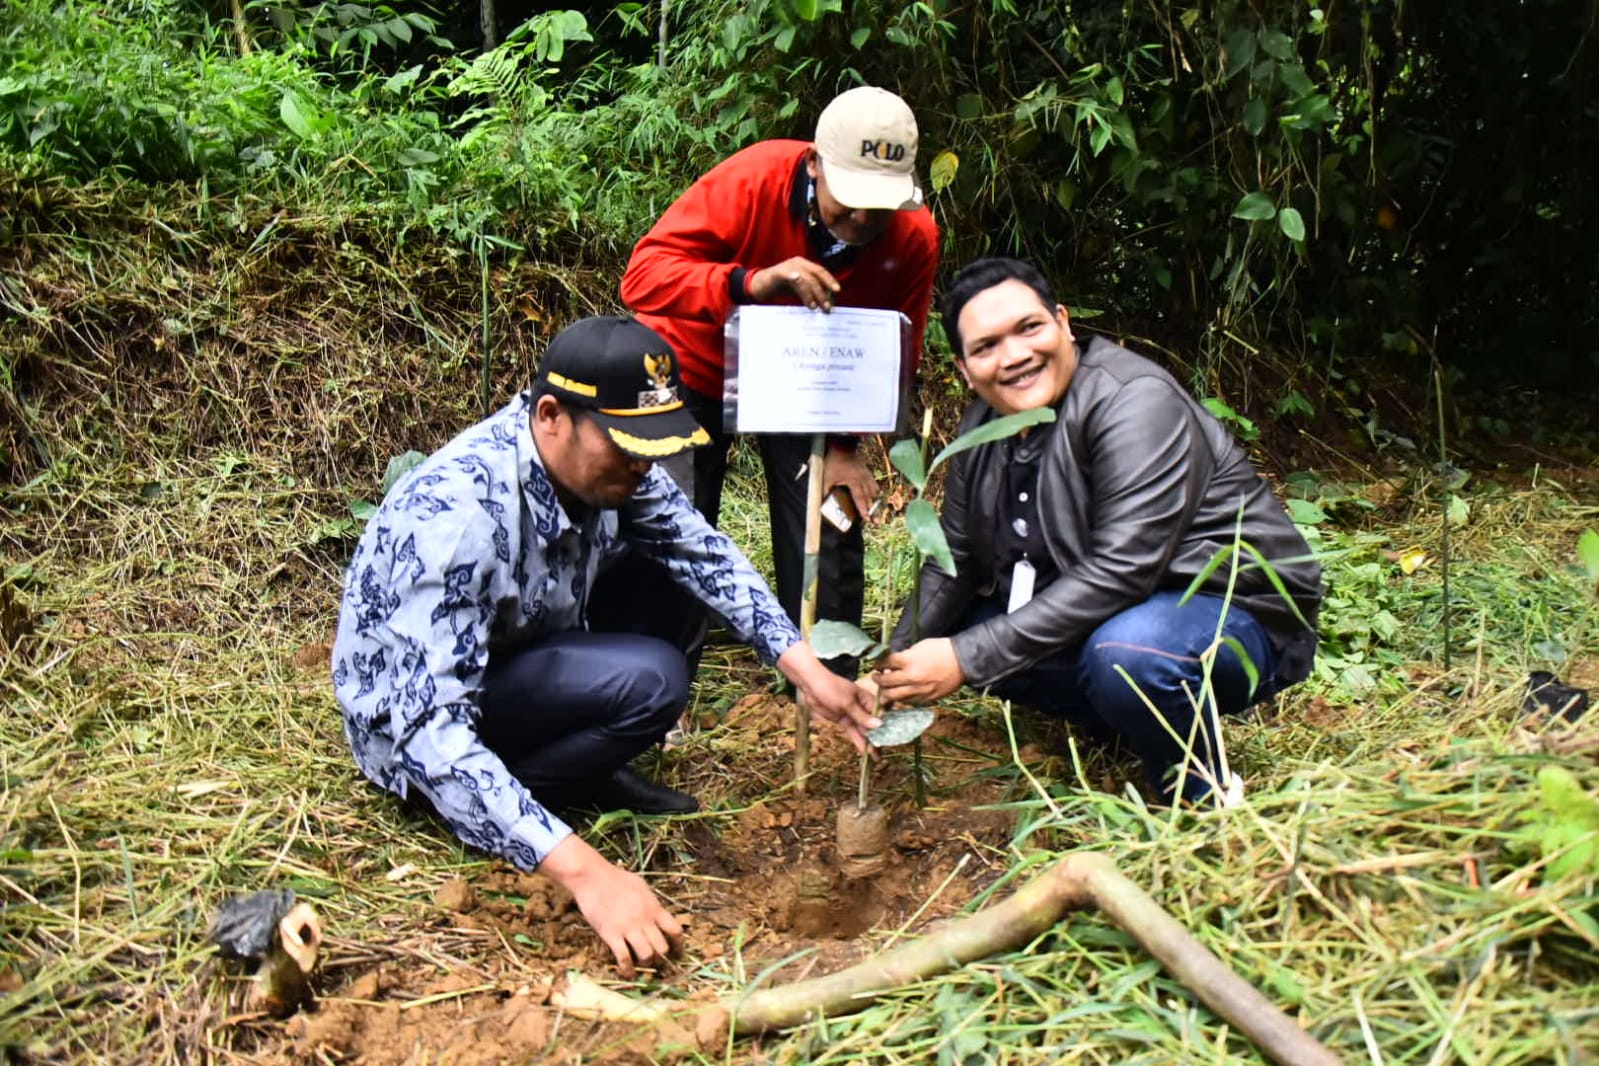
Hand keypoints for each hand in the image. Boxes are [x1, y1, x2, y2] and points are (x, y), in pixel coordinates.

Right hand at [539, 836, 683, 977]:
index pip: (675, 930)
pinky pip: (624, 958)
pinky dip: (627, 970)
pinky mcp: (611, 935)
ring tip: (643, 967)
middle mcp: (645, 920)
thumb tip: (657, 912)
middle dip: (662, 959)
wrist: (593, 877)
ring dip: (646, 964)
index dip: (679, 945)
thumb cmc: (616, 878)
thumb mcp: (642, 886)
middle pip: (662, 947)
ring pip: (646, 956)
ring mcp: (628, 928)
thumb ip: (651, 902)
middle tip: (658, 963)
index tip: (678, 953)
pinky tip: (628, 974)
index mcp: (654, 908)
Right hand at [747, 257, 840, 311]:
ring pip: (806, 279)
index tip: (837, 290)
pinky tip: (806, 299)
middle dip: (823, 291)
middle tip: (827, 306)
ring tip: (815, 307)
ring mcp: (788, 266)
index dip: (829, 280)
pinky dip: (801, 288)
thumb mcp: (798, 288)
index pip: (820, 271)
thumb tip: (825, 301)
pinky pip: (793, 279)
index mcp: (804, 264)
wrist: (758, 285)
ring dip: (812, 294)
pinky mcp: (779, 273)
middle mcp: (797, 263)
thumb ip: (810, 291)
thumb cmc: (779, 286)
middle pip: (815, 274)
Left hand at [777, 642, 880, 751]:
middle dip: (877, 740)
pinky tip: (864, 752)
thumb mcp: (847, 703)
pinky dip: (858, 741)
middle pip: (872, 726)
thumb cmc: (831, 688)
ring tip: (876, 758)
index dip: (884, 729)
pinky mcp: (844, 720)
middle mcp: (863, 708)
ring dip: (869, 744)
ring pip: (863, 731)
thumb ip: (862, 716)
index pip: (880, 716)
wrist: (811, 685)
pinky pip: (853, 732)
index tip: (887, 742)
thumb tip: (879, 725)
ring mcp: (853, 714)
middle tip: (881, 755)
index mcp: (867, 699)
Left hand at [823, 444, 879, 519]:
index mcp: (854, 483)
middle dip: (872, 509)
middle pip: (869, 497)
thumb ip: (825, 490)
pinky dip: (874, 489)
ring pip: (873, 489)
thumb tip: (822, 501)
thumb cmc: (834, 462)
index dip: (863, 510)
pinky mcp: (866, 469)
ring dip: (874, 499)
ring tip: (875, 507)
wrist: (842, 446)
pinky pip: (873, 481)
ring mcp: (866, 474)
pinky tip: (874, 492)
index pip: (860, 499)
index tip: (867, 519)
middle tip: (875, 520)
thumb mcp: (827, 477)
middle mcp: (863, 480)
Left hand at [875, 639, 964, 704]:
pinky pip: (908, 702)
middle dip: (878, 679)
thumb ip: (905, 655)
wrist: (963, 661)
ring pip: (894, 697)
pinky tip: (902, 693)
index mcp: (908, 661)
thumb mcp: (919, 646)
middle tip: (877, 677)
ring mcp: (919, 690)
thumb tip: (892, 663)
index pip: (885, 663)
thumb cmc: (942, 649)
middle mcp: (911, 677)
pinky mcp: (926, 699)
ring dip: (887, 692)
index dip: (879, 664)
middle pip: (885, 683)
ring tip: (886, 688)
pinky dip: (902, 698)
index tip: (877, 664)